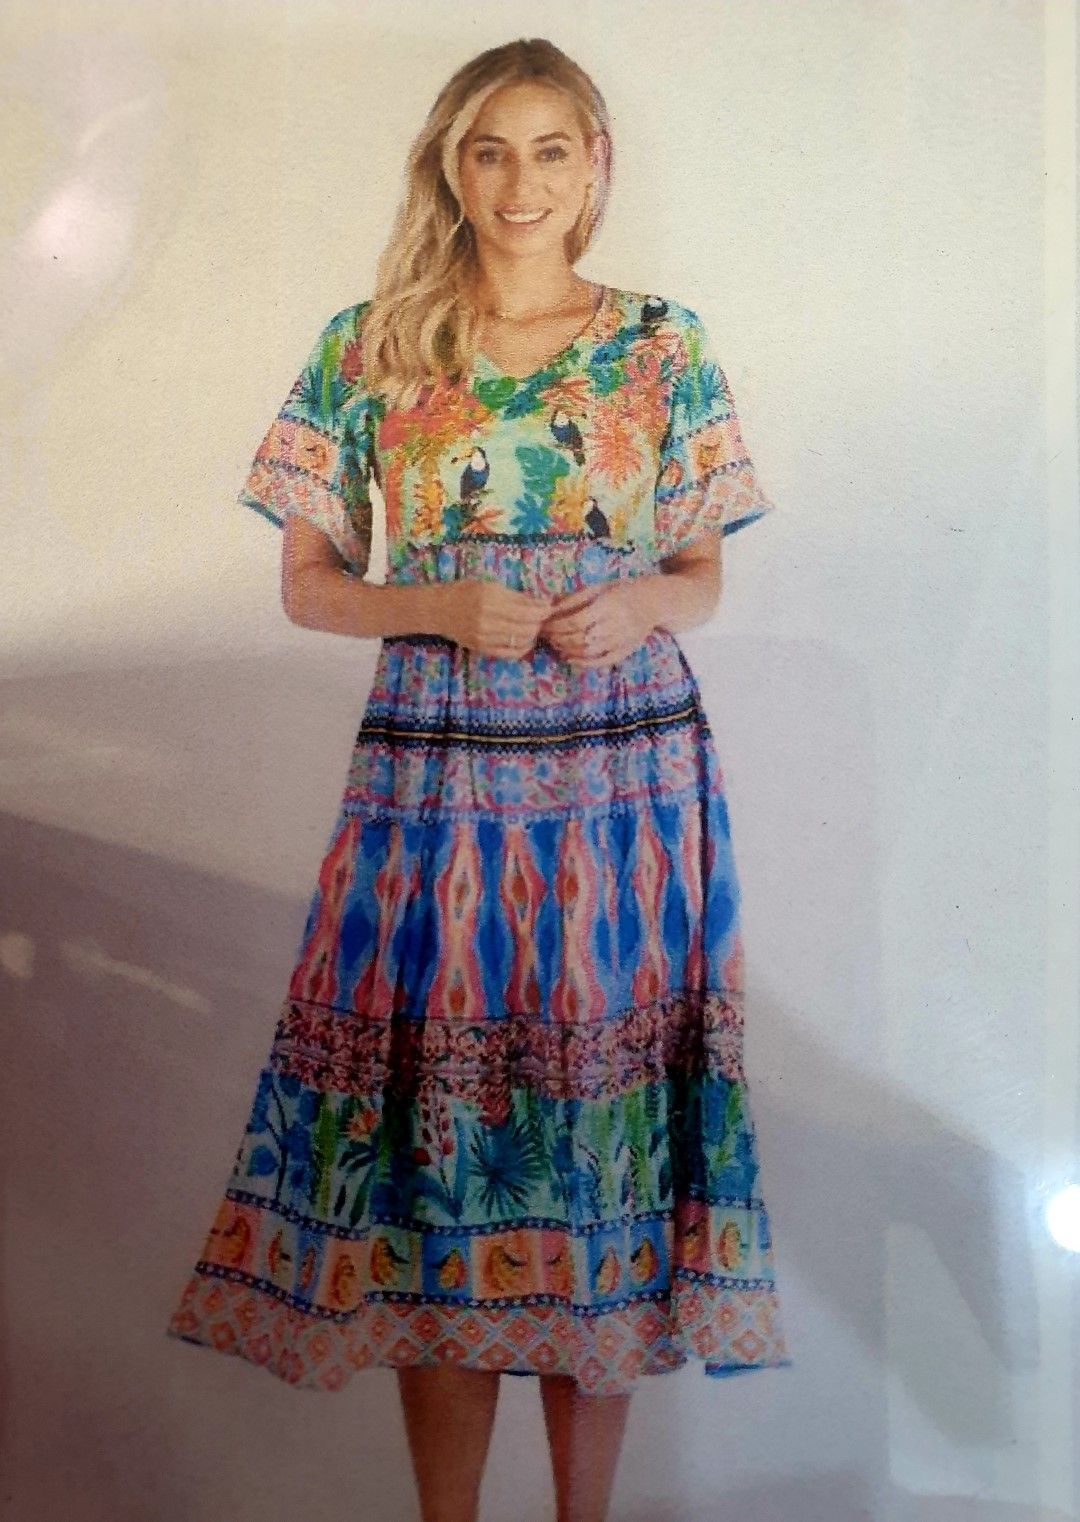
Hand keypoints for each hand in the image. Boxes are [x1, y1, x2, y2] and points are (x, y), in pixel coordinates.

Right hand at [432, 578, 553, 658]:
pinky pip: (510, 653)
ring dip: (532, 635)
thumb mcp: (489, 586)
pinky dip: (523, 648)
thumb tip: (540, 602)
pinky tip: (525, 641)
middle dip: (539, 622)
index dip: (542, 610)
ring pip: (520, 641)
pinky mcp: (482, 649)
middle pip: (526, 627)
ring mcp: (485, 637)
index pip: (526, 610)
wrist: (438, 610)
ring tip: (533, 627)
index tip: (549, 607)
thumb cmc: (463, 592)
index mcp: (490, 600)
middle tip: (541, 617)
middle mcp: (488, 620)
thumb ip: (515, 596)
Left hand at [540, 578, 659, 668]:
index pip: (577, 621)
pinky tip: (570, 659)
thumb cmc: (622, 591)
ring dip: (568, 651)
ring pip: (589, 652)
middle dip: (560, 639)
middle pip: (581, 638)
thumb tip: (550, 608)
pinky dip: (584, 663)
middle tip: (547, 636)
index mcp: (609, 605)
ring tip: (556, 645)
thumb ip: (576, 598)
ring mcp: (622, 640)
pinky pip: (602, 662)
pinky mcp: (625, 651)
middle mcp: (616, 624)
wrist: (653, 602)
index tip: (546, 624)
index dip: (558, 626)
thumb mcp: (599, 587)